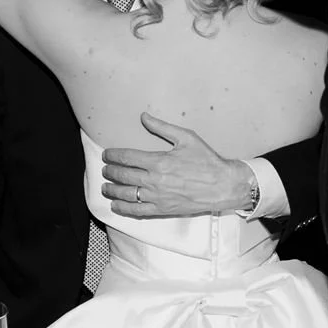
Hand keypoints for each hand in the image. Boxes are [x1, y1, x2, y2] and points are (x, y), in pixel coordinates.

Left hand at [100, 113, 254, 216]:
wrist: (223, 185)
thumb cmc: (207, 161)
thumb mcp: (186, 137)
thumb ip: (162, 127)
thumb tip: (144, 116)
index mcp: (158, 161)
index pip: (126, 157)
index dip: (112, 155)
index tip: (107, 155)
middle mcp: (154, 180)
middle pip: (122, 175)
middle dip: (110, 171)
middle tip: (105, 169)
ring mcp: (157, 196)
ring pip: (126, 194)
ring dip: (112, 190)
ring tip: (105, 187)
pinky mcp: (162, 209)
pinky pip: (137, 211)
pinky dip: (123, 209)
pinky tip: (115, 205)